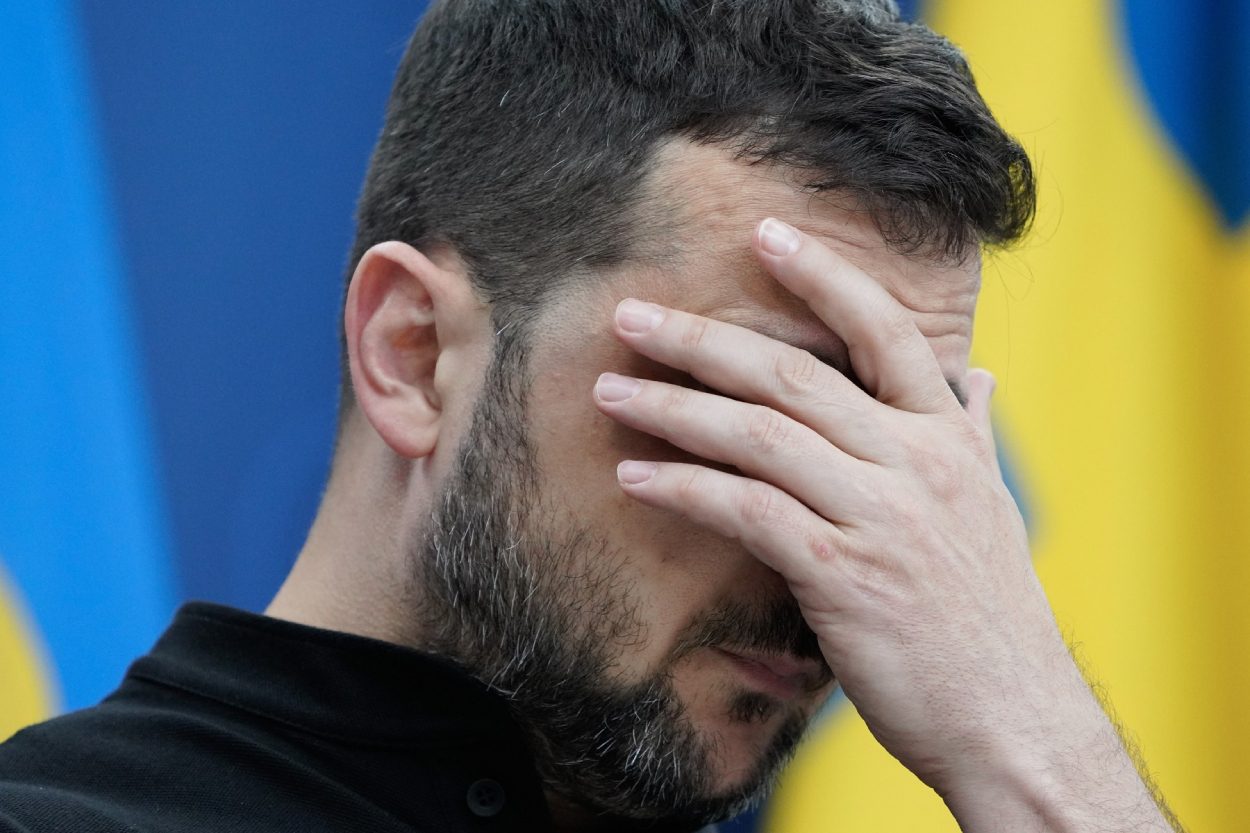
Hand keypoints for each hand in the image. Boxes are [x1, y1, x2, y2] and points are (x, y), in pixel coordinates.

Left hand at [593, 219, 1179, 830]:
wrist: (1014, 718)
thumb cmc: (990, 616)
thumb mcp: (992, 508)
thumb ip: (973, 435)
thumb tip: (980, 376)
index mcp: (947, 439)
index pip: (887, 331)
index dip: (824, 276)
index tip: (764, 233)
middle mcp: (916, 462)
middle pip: (795, 374)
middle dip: (705, 339)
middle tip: (632, 315)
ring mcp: (880, 515)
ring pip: (761, 435)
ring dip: (676, 408)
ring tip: (612, 391)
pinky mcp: (843, 573)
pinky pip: (748, 512)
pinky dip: (686, 488)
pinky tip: (636, 478)